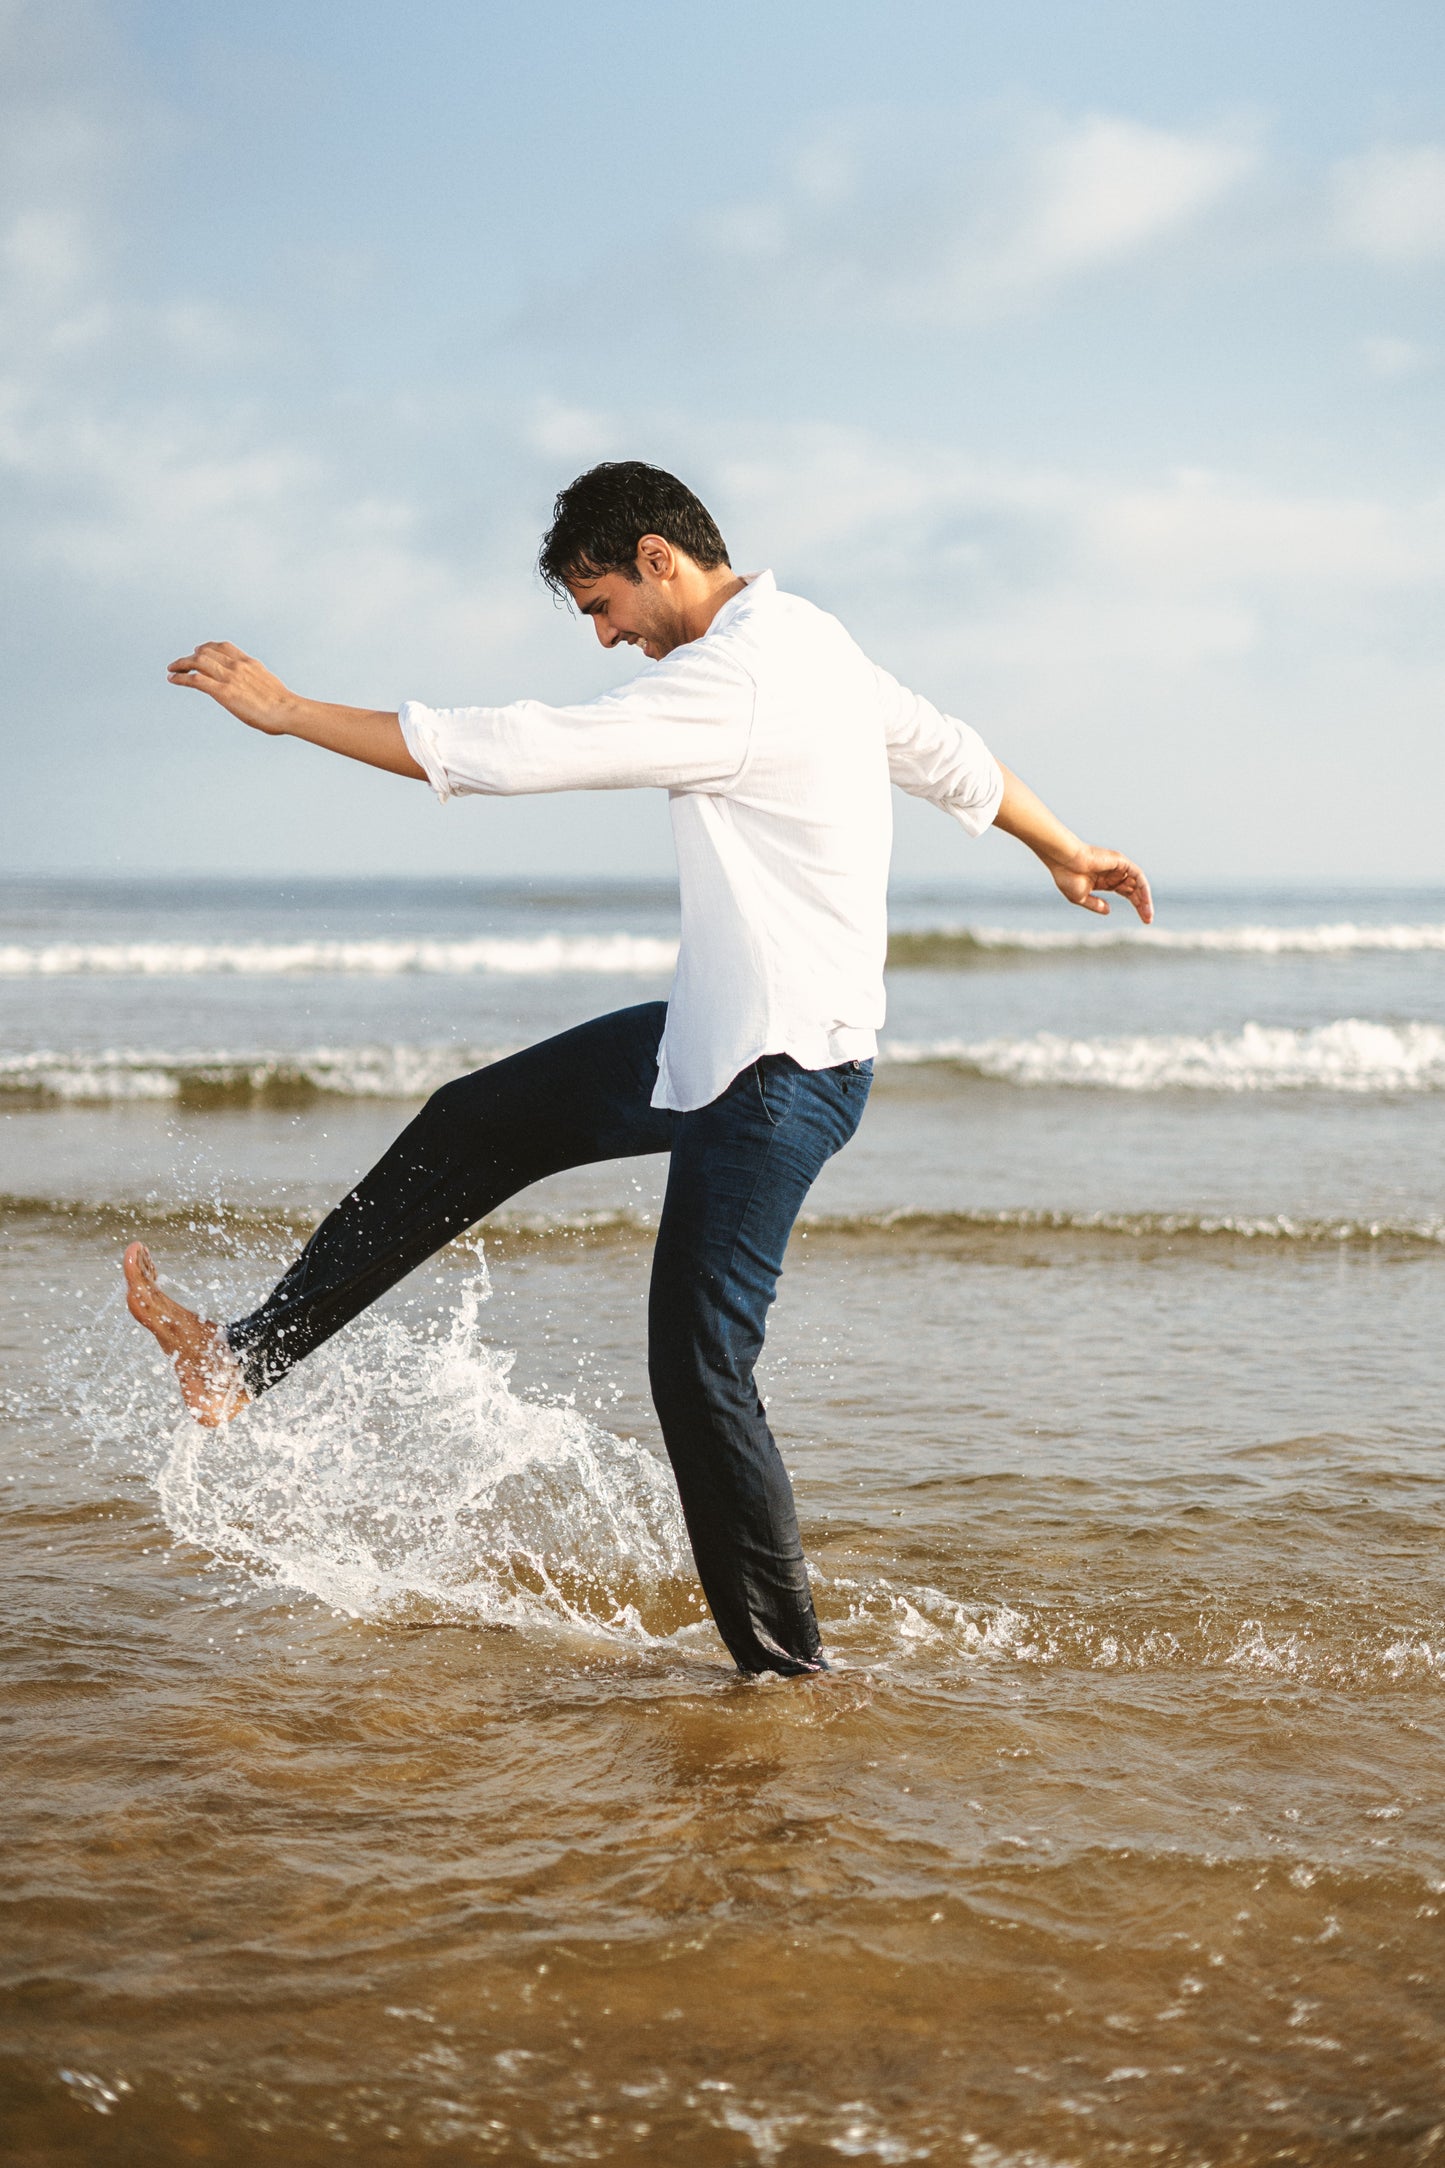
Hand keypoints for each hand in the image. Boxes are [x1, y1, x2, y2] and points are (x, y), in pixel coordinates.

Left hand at [167, 642, 295, 734]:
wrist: (287, 711)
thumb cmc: (283, 705)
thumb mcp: (268, 685)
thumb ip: (257, 681)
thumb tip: (256, 690)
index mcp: (249, 662)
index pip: (223, 646)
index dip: (208, 647)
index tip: (199, 650)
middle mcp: (237, 665)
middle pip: (207, 651)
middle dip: (191, 655)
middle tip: (181, 662)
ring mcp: (229, 677)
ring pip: (197, 662)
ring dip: (181, 663)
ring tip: (172, 668)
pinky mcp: (223, 692)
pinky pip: (195, 680)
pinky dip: (181, 677)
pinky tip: (172, 679)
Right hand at [1046, 844, 1152, 922]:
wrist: (1064, 860)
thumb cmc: (1067, 876)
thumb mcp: (1080, 897)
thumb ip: (1095, 905)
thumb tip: (1109, 910)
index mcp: (1104, 881)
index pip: (1126, 893)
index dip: (1136, 906)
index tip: (1143, 920)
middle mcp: (1114, 873)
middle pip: (1134, 890)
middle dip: (1142, 905)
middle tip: (1148, 920)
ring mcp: (1118, 867)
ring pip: (1138, 883)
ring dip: (1144, 899)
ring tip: (1148, 914)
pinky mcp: (1121, 861)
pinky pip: (1137, 875)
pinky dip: (1143, 887)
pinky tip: (1144, 901)